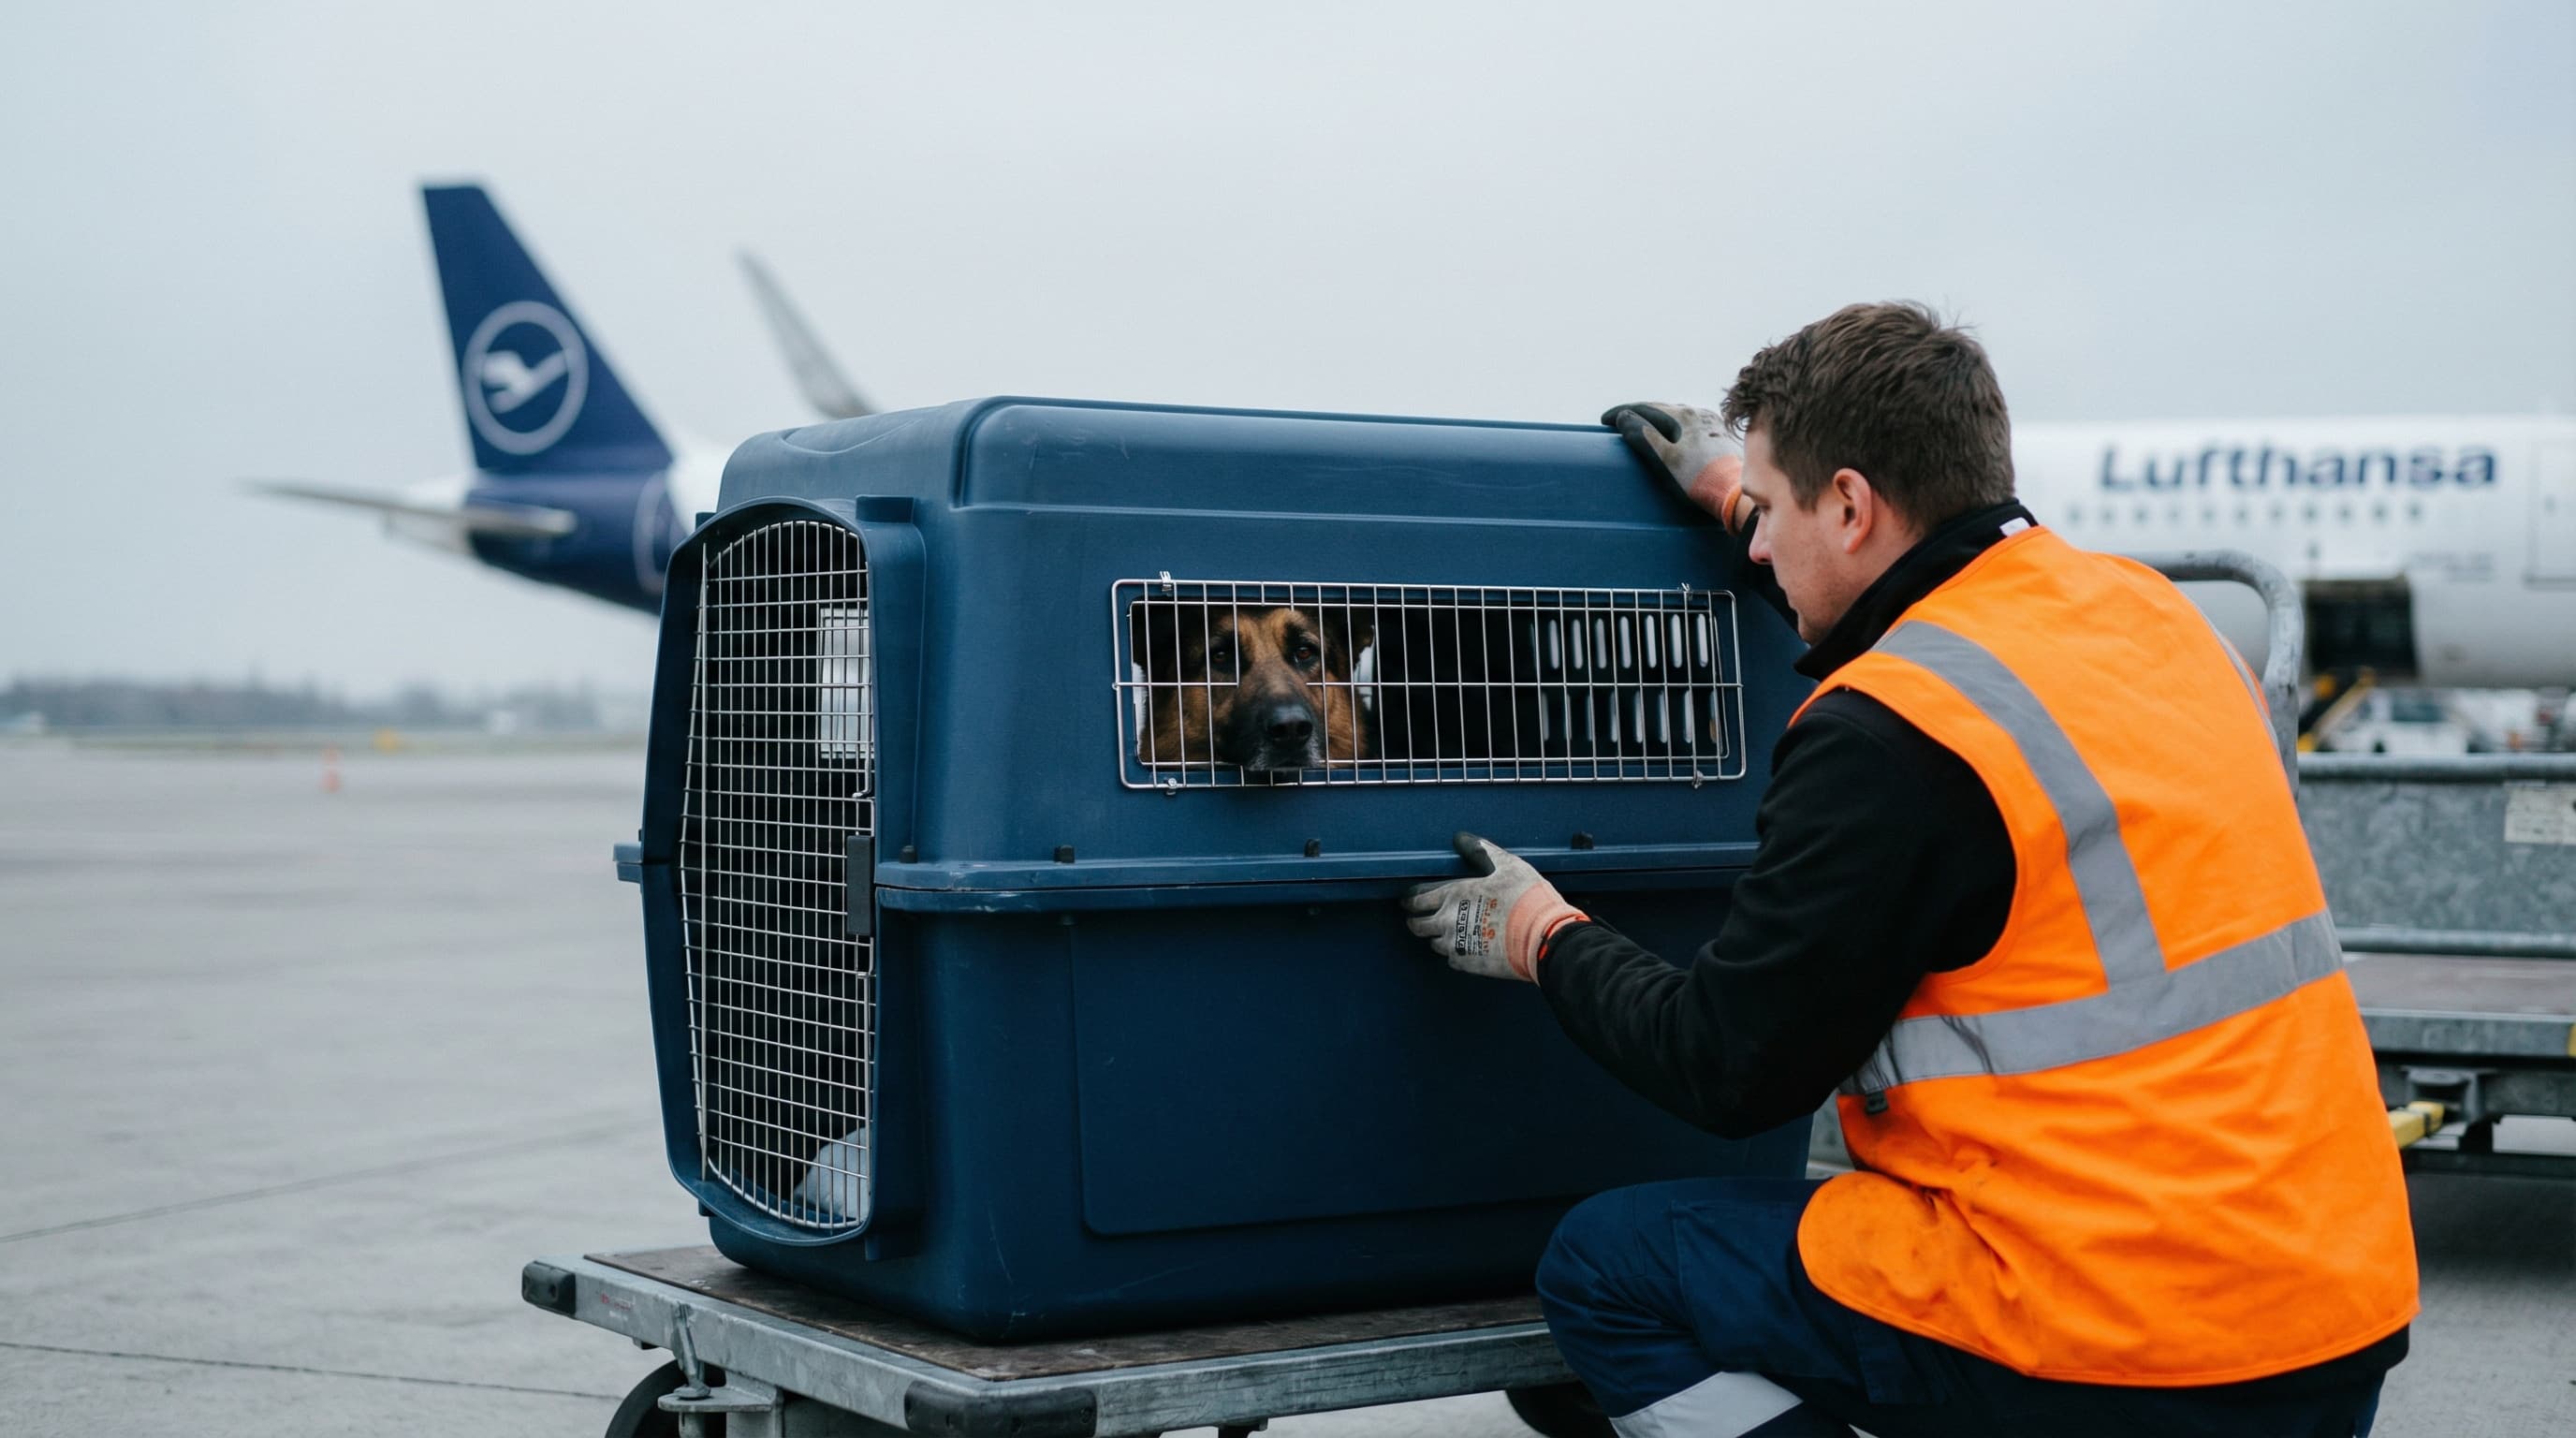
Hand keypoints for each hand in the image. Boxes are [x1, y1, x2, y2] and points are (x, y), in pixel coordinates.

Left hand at [1402, 832, 1586, 981]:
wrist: (1542, 938)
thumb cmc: (1526, 898)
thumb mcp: (1507, 866)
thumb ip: (1482, 852)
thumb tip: (1461, 838)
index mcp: (1453, 895)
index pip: (1416, 900)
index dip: (1410, 901)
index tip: (1410, 902)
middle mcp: (1447, 921)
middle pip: (1417, 925)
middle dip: (1416, 920)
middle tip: (1421, 918)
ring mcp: (1455, 945)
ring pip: (1433, 944)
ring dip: (1437, 937)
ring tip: (1449, 932)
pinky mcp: (1467, 964)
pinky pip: (1451, 960)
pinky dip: (1456, 953)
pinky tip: (1467, 946)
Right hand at [1600, 402, 1748, 532]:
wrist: (1736, 494)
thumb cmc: (1698, 479)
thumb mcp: (1664, 459)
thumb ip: (1642, 435)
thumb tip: (1625, 417)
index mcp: (1682, 416)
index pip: (1644, 407)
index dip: (1621, 412)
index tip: (1605, 420)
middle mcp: (1698, 413)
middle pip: (1661, 409)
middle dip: (1638, 414)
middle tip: (1619, 423)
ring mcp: (1711, 423)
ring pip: (1677, 416)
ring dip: (1657, 420)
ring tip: (1643, 428)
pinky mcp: (1720, 435)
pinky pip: (1690, 426)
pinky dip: (1674, 428)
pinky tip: (1673, 437)